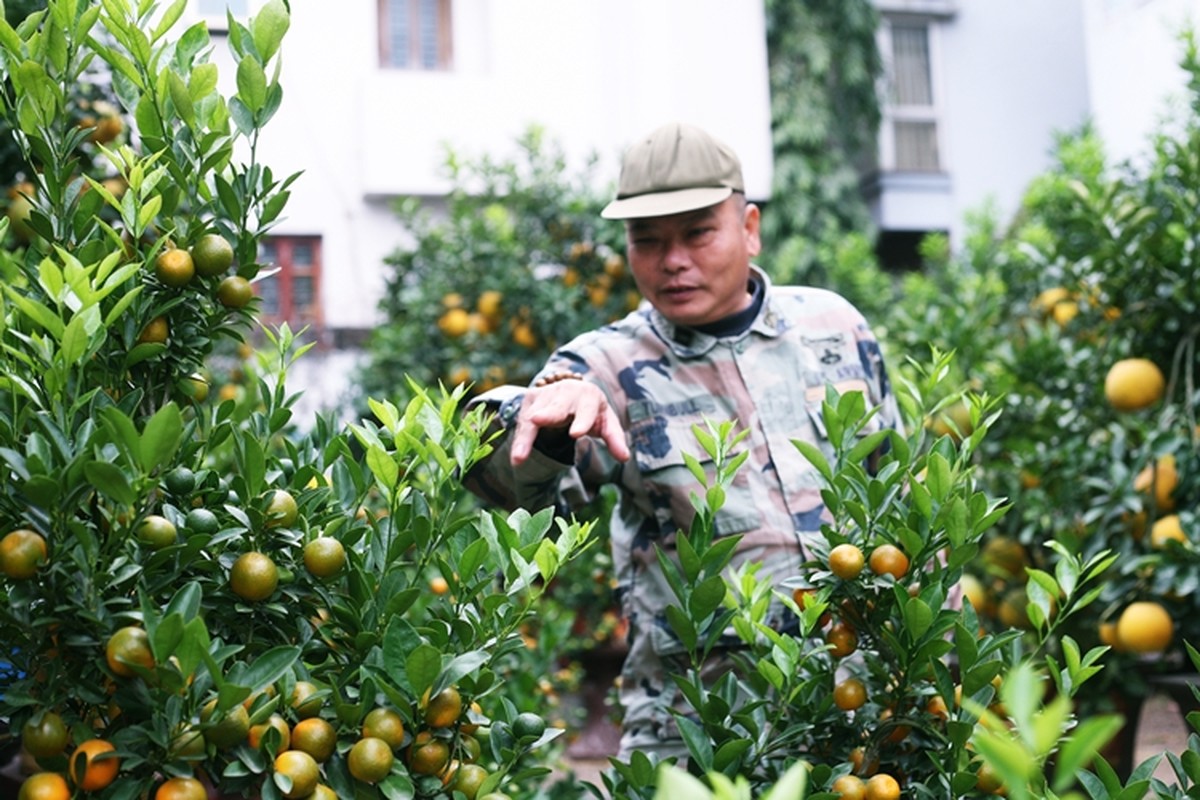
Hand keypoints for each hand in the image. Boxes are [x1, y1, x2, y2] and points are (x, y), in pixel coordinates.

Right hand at [509, 380, 630, 465]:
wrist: (573, 392)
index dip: (582, 422)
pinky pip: (523, 424)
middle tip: (537, 421)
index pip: (586, 411)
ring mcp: (546, 394)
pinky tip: (516, 459)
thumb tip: (625, 458)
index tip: (576, 434)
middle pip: (556, 407)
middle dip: (547, 414)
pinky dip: (519, 442)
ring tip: (519, 457)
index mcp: (589, 396)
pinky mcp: (530, 400)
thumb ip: (615, 439)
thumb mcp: (606, 422)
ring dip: (526, 438)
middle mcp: (566, 392)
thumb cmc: (592, 410)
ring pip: (534, 419)